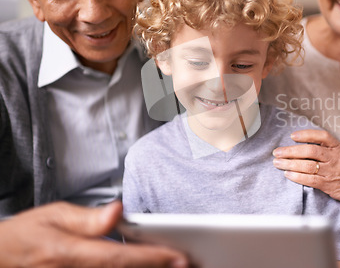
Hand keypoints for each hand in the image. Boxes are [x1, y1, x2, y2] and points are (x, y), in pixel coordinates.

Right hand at [0, 201, 187, 267]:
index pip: (120, 257)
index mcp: (70, 252)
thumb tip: (117, 211)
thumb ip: (88, 218)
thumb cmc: (26, 235)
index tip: (179, 257)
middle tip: (188, 264)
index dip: (152, 258)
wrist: (2, 257)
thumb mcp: (54, 215)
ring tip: (174, 267)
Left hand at [272, 129, 339, 205]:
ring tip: (278, 163)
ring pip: (307, 165)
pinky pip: (310, 179)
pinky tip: (288, 174)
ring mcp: (331, 171)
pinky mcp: (329, 184)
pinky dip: (297, 176)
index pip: (322, 136)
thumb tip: (300, 145)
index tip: (292, 136)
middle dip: (291, 151)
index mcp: (337, 147)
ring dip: (290, 164)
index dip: (306, 134)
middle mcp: (334, 157)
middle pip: (310, 150)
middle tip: (277, 152)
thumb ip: (325, 148)